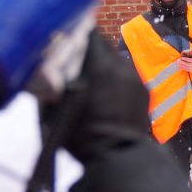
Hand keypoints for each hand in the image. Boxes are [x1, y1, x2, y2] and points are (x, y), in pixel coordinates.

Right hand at [44, 30, 150, 165]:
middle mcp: (121, 66)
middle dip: (86, 50)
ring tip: (88, 82)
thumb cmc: (80, 136)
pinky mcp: (144, 90)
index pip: (87, 32)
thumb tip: (46, 61)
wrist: (117, 159)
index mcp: (99, 65)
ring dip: (101, 65)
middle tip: (70, 61)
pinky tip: (105, 96)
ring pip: (113, 59)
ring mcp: (135, 77)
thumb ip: (52, 77)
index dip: (73, 32)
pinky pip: (125, 75)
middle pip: (101, 44)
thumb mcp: (54, 105)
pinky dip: (114, 79)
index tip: (62, 37)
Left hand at [178, 50, 191, 74]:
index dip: (185, 59)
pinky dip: (182, 67)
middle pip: (187, 64)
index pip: (190, 60)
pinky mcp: (191, 71)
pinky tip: (180, 65)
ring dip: (181, 65)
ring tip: (178, 62)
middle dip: (182, 62)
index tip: (181, 57)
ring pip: (185, 67)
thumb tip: (186, 51)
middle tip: (178, 60)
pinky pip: (186, 69)